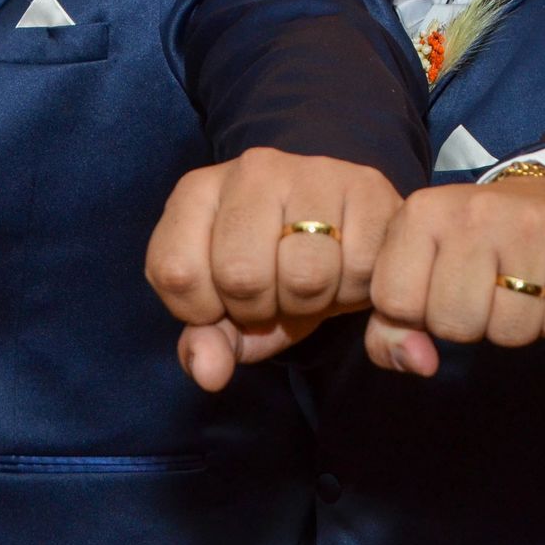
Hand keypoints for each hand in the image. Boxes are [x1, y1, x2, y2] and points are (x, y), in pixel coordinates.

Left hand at [147, 148, 401, 389]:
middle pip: (241, 275)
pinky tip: (348, 270)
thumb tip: (210, 374)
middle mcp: (251, 170)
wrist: (346, 232)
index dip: (205, 311)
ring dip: (313, 303)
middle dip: (262, 309)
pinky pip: (359, 268)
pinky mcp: (367, 184)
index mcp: (198, 193)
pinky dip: (356, 290)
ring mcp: (311, 171)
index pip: (177, 272)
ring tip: (314, 284)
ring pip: (305, 275)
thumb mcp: (231, 313)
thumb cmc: (275, 272)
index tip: (226, 301)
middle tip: (277, 295)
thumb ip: (207, 344)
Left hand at [365, 176, 544, 376]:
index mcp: (422, 212)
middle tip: (484, 294)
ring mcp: (532, 225)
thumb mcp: (418, 271)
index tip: (438, 289)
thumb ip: (391, 328)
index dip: (418, 314)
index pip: (397, 303)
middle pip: (455, 324)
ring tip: (518, 291)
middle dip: (469, 326)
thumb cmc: (473, 246)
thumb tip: (420, 363)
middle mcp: (474, 211)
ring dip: (514, 327)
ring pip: (510, 332)